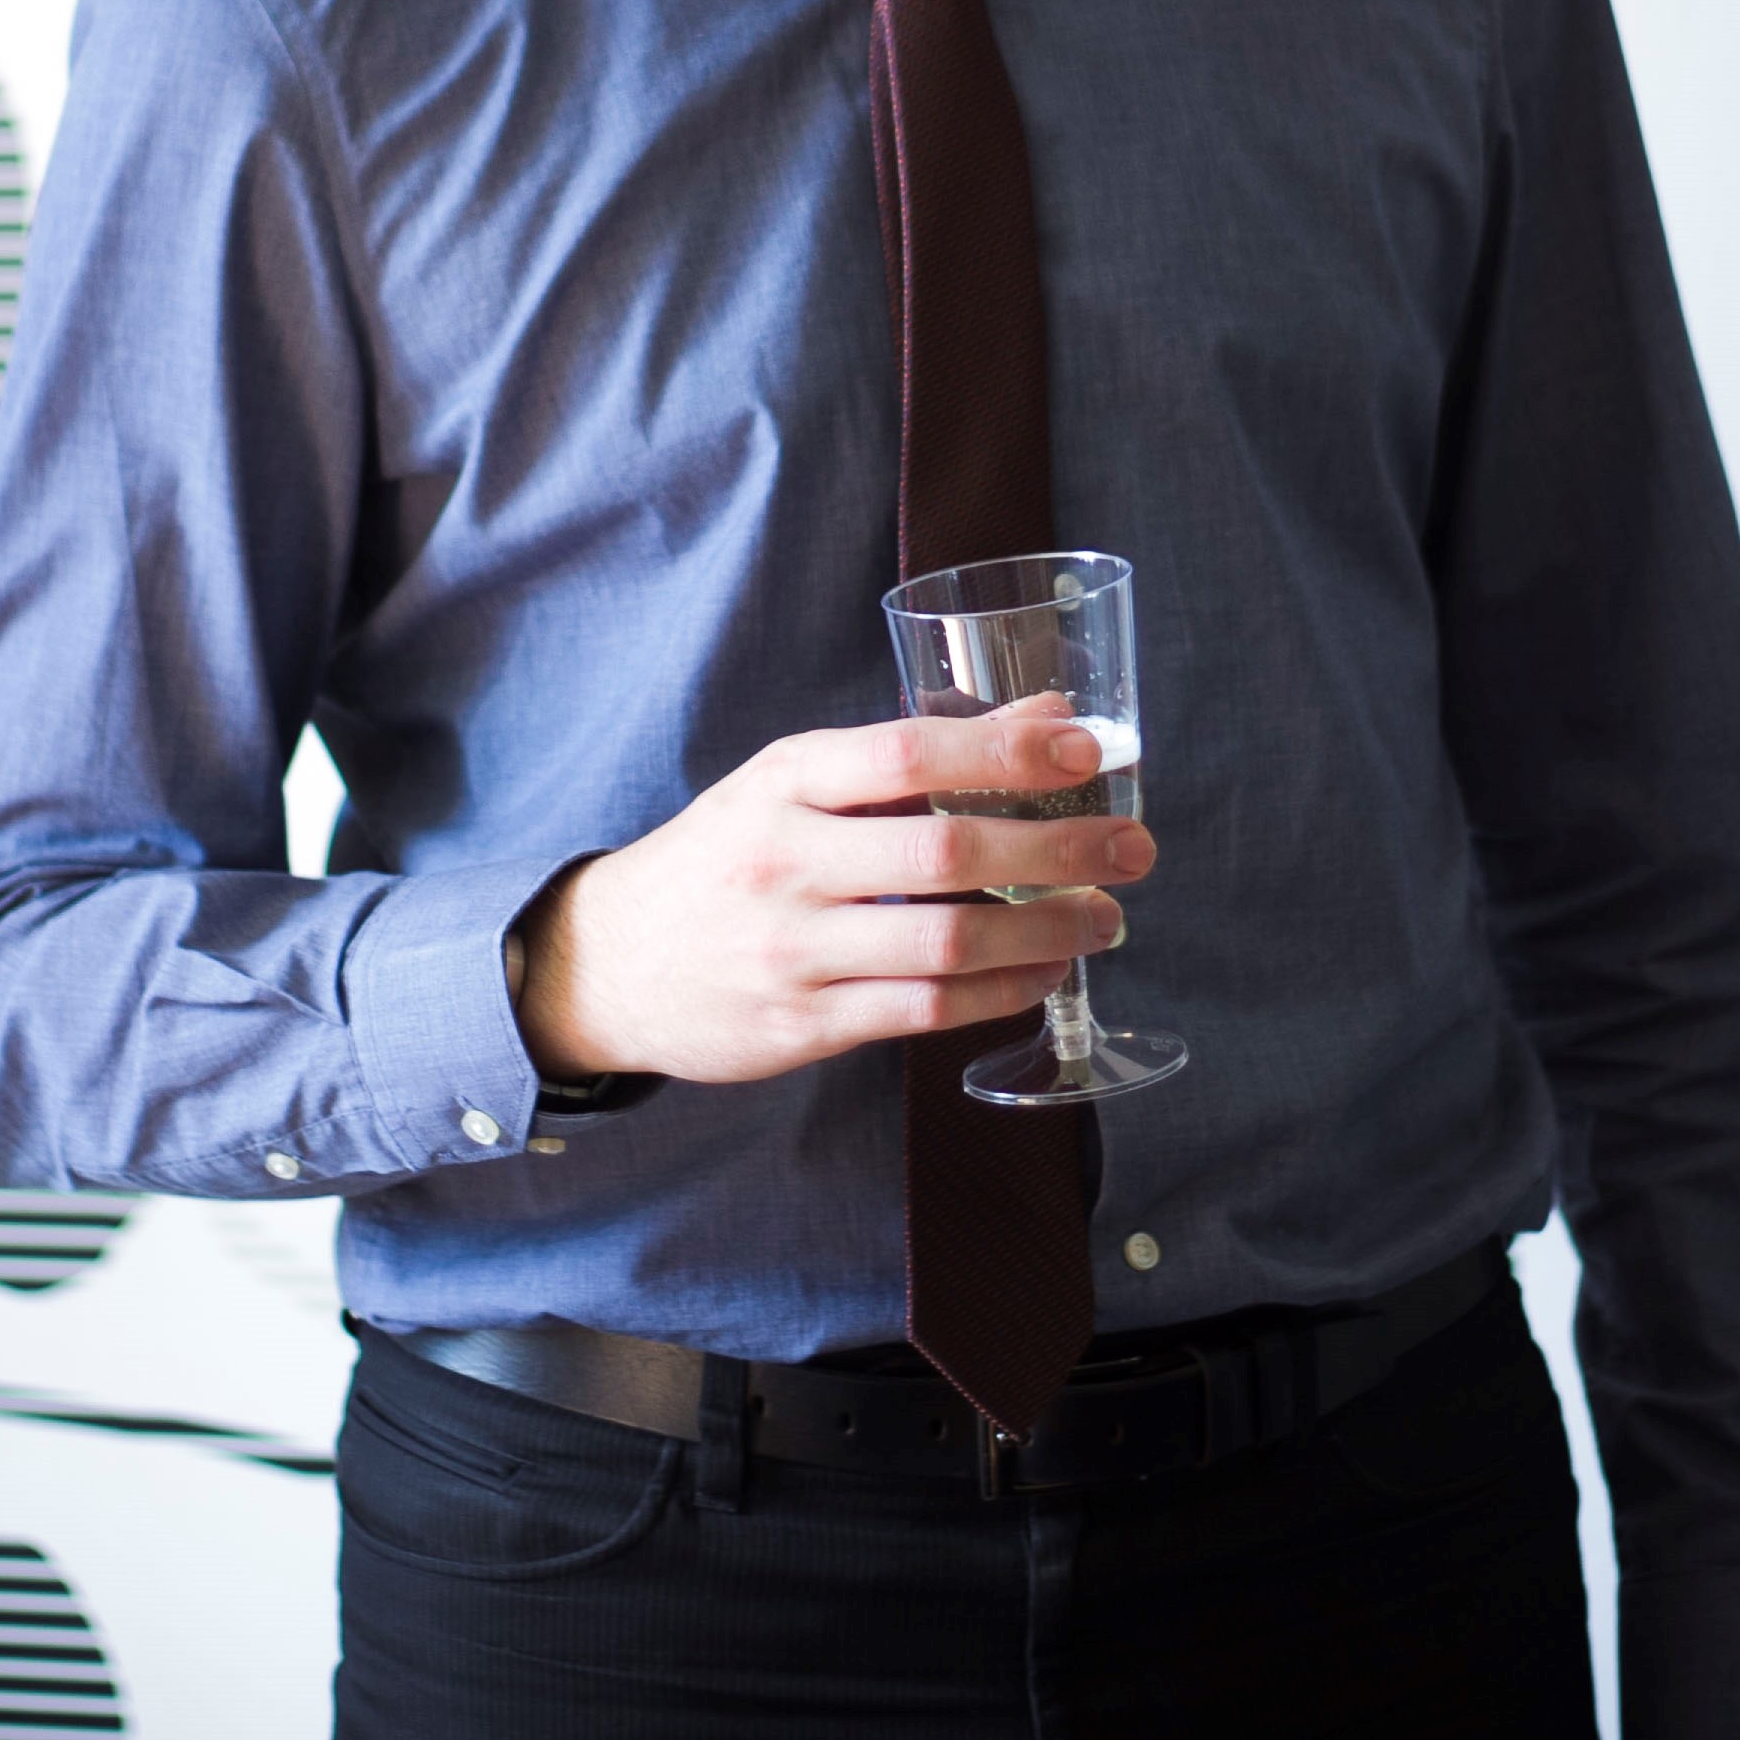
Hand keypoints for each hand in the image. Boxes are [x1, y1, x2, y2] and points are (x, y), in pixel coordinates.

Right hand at [512, 700, 1151, 1082]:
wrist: (607, 961)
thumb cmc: (726, 857)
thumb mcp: (795, 783)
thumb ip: (915, 754)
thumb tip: (1050, 715)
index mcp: (786, 781)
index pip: (909, 752)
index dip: (1008, 749)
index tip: (1088, 750)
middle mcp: (786, 860)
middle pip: (946, 850)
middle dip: (1058, 848)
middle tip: (1131, 849)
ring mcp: (791, 948)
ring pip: (946, 939)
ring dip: (1045, 930)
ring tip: (1103, 919)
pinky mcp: (801, 1024)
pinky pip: (922, 1008)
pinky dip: (998, 991)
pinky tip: (1041, 972)